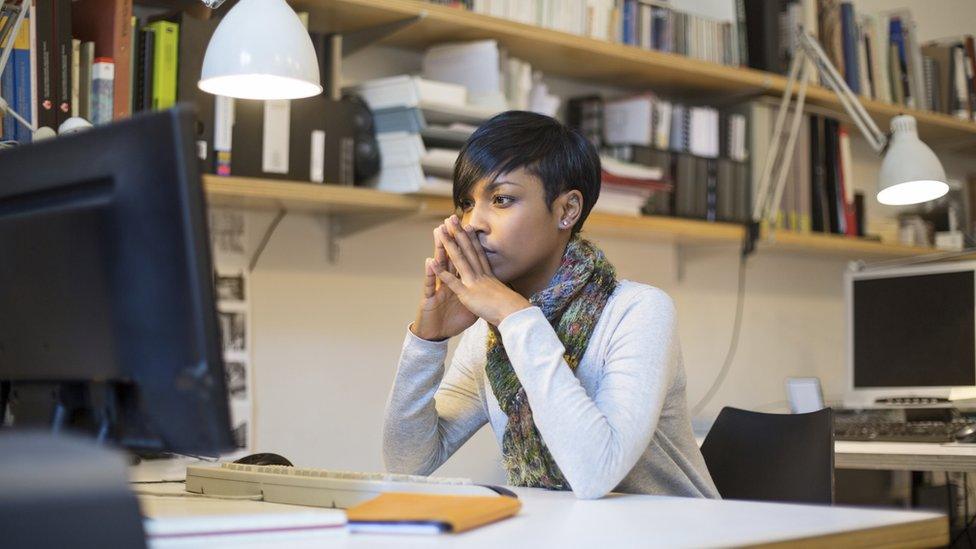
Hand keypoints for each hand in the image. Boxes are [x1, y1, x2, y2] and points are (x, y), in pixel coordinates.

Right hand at [411, 219, 478, 341]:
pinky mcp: (428, 299)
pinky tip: (429, 262)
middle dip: (450, 239)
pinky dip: (430, 274)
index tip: (469, 228)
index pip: (461, 260)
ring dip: (438, 250)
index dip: (464, 245)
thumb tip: (489, 285)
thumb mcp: (468, 306)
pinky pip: (429, 286)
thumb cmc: (451, 321)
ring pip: (437, 267)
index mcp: (456, 283)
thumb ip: (474, 292)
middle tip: (449, 221)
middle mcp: (444, 282)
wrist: (433, 336)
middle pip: (448, 258)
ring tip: (438, 233)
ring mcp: (435, 289)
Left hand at [430, 215, 530, 326]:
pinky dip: (441, 272)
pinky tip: (432, 262)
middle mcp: (481, 274)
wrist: (515, 314)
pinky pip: (452, 281)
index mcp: (489, 275)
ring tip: (439, 231)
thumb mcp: (505, 294)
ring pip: (459, 259)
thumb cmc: (512, 308)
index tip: (467, 226)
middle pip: (468, 250)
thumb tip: (501, 288)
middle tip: (451, 218)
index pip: (478, 253)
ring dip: (448, 244)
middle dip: (459, 233)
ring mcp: (473, 282)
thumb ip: (498, 289)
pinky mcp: (467, 294)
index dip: (472, 239)